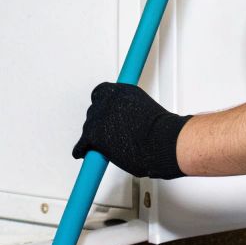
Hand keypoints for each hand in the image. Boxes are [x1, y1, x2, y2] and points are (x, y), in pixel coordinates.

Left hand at [71, 82, 188, 179]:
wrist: (164, 141)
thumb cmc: (161, 129)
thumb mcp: (145, 107)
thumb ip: (129, 108)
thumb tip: (125, 119)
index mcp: (119, 90)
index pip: (101, 94)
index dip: (103, 107)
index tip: (105, 113)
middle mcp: (106, 100)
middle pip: (93, 111)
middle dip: (100, 123)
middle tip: (109, 133)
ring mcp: (98, 118)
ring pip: (87, 128)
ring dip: (93, 136)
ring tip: (105, 145)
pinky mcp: (93, 135)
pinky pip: (81, 145)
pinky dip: (82, 150)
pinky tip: (84, 153)